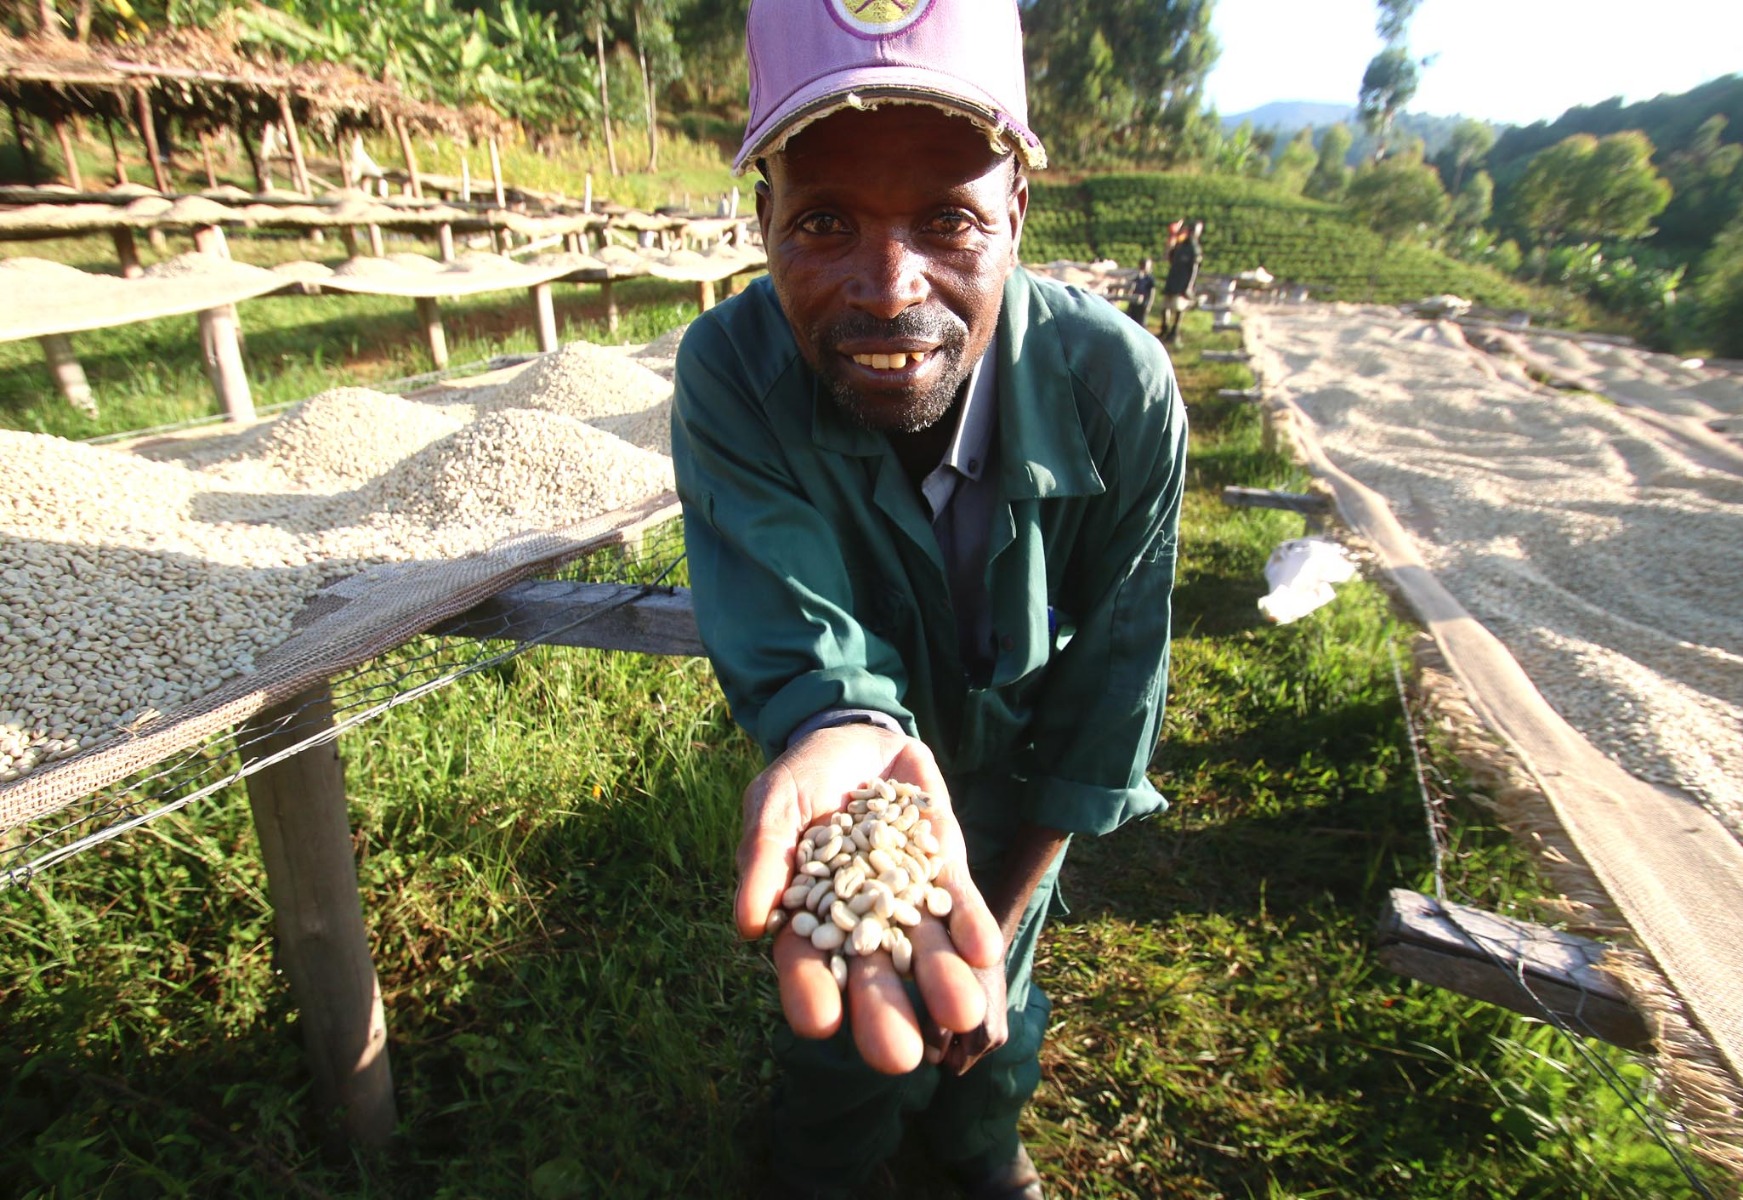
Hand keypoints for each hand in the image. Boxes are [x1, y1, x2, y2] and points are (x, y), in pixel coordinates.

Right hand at [736, 723, 1003, 1074]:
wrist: (858, 736)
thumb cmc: (803, 777)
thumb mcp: (773, 803)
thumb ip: (764, 854)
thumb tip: (746, 924)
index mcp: (809, 915)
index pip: (805, 963)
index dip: (809, 992)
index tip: (817, 1023)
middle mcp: (862, 919)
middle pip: (871, 973)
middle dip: (885, 1013)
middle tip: (898, 1057)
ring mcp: (907, 896)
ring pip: (924, 948)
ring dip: (942, 981)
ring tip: (960, 1013)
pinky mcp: (944, 867)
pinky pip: (959, 903)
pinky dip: (971, 927)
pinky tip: (984, 952)